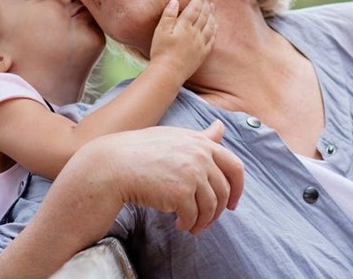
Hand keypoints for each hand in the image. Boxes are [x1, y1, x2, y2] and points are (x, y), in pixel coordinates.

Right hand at [92, 119, 242, 233]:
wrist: (114, 165)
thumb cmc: (141, 151)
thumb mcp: (174, 137)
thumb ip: (200, 137)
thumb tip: (220, 127)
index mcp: (201, 143)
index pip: (235, 166)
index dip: (238, 188)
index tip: (232, 203)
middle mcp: (201, 156)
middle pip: (224, 191)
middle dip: (218, 210)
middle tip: (207, 220)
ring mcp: (192, 174)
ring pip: (211, 207)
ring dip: (203, 221)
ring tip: (191, 226)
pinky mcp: (181, 194)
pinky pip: (194, 216)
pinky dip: (189, 224)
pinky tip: (179, 224)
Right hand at [149, 0, 215, 80]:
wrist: (168, 72)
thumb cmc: (160, 51)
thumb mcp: (160, 31)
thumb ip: (168, 15)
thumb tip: (175, 1)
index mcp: (184, 26)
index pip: (194, 8)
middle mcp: (195, 33)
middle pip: (204, 14)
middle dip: (206, 3)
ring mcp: (200, 44)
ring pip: (210, 25)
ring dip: (212, 14)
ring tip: (213, 6)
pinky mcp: (203, 54)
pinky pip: (212, 39)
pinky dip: (214, 30)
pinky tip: (215, 26)